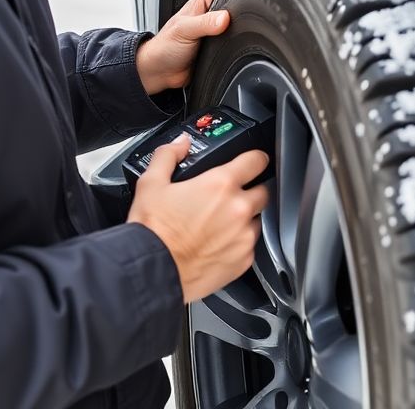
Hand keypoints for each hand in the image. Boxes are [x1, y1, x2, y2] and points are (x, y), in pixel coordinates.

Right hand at [127, 134, 269, 302]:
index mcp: (220, 184)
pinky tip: (217, 245)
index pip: (256, 161)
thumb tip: (180, 144)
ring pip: (257, 221)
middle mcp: (238, 209)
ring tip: (219, 225)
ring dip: (244, 219)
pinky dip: (238, 244)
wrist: (152, 270)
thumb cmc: (153, 231)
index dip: (255, 159)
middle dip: (250, 191)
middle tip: (229, 198)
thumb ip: (168, 156)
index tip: (253, 162)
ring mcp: (243, 237)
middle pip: (263, 192)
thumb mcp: (151, 183)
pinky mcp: (243, 261)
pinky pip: (249, 246)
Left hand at [135, 0, 229, 94]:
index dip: (232, 4)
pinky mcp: (217, 48)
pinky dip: (229, 51)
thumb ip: (205, 23)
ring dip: (231, 40)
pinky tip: (222, 53)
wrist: (161, 72)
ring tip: (221, 45)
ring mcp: (213, 33)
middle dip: (233, 24)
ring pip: (233, 32)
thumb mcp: (184, 30)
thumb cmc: (164, 47)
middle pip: (232, 15)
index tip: (233, 16)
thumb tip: (224, 18)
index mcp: (201, 3)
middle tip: (226, 32)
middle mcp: (208, 16)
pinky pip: (230, 48)